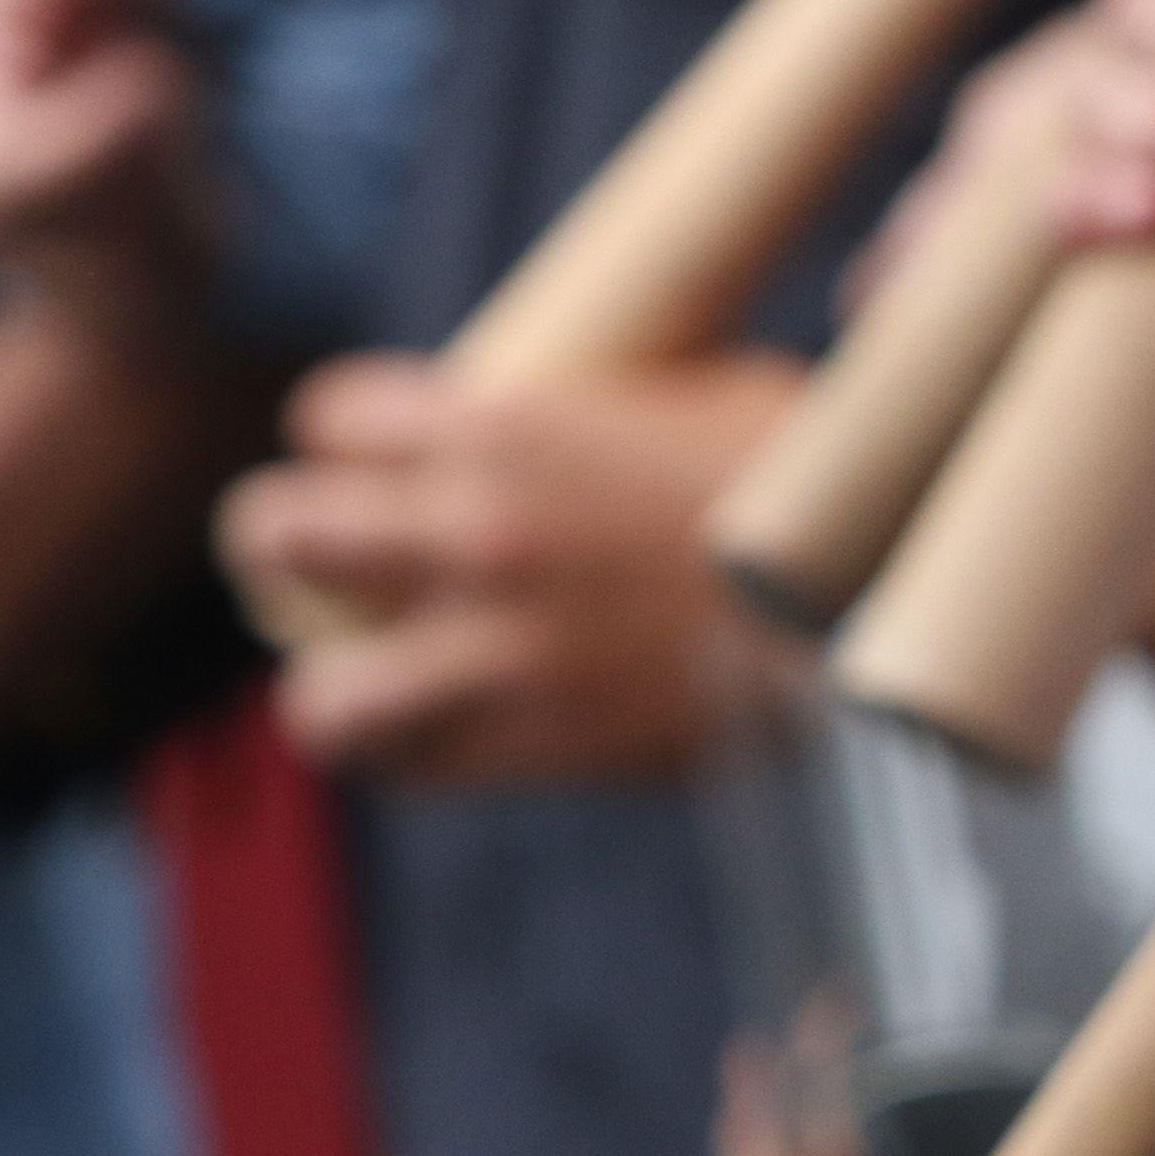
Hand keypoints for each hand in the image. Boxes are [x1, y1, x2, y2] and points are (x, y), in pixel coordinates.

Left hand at [223, 353, 797, 778]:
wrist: (877, 607)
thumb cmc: (806, 484)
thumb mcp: (700, 388)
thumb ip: (594, 403)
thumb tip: (557, 405)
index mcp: (505, 428)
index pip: (329, 416)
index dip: (351, 438)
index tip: (384, 459)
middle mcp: (472, 534)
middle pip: (276, 529)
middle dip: (294, 541)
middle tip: (341, 559)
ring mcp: (494, 650)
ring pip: (316, 692)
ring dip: (333, 680)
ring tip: (368, 674)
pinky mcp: (534, 741)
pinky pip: (407, 767)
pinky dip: (407, 753)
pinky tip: (435, 733)